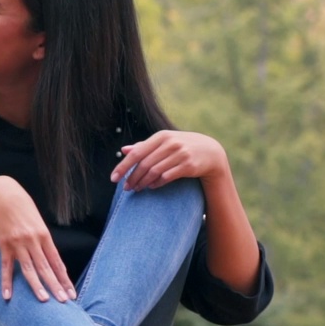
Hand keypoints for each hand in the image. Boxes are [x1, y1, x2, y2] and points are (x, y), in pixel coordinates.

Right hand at [0, 176, 74, 302]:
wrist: (1, 194)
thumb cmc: (21, 207)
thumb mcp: (37, 222)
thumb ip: (43, 241)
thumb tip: (51, 262)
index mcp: (44, 235)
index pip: (57, 262)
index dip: (65, 279)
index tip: (72, 293)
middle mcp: (33, 240)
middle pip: (46, 267)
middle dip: (55, 286)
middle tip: (64, 301)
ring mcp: (18, 243)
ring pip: (29, 269)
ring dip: (36, 286)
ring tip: (44, 300)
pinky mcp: (4, 245)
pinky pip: (6, 267)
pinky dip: (7, 282)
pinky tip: (8, 296)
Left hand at [111, 130, 228, 190]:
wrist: (211, 152)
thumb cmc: (182, 146)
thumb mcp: (164, 142)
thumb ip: (144, 146)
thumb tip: (123, 150)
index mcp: (161, 136)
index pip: (136, 153)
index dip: (123, 167)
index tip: (113, 179)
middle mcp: (170, 143)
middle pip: (144, 164)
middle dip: (133, 178)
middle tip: (126, 188)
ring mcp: (180, 154)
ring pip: (154, 172)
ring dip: (143, 182)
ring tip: (137, 188)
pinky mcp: (188, 165)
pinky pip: (167, 177)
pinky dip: (156, 183)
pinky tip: (151, 187)